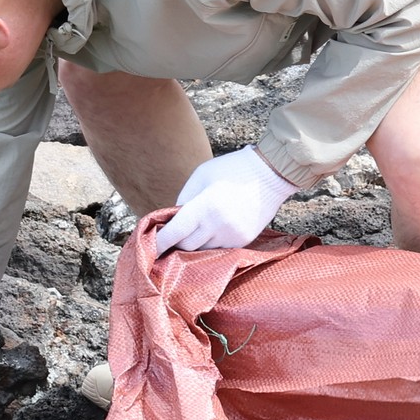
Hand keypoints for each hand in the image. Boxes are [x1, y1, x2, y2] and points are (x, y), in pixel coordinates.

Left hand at [151, 147, 295, 252]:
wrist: (271, 174)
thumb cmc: (231, 169)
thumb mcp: (201, 176)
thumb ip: (184, 199)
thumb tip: (172, 220)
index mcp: (205, 206)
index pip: (175, 233)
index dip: (160, 242)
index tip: (149, 248)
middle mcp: (218, 225)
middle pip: (187, 246)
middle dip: (176, 242)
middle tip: (171, 235)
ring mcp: (233, 236)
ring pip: (203, 250)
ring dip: (194, 243)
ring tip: (194, 230)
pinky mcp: (244, 241)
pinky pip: (219, 249)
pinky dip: (211, 243)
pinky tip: (212, 230)